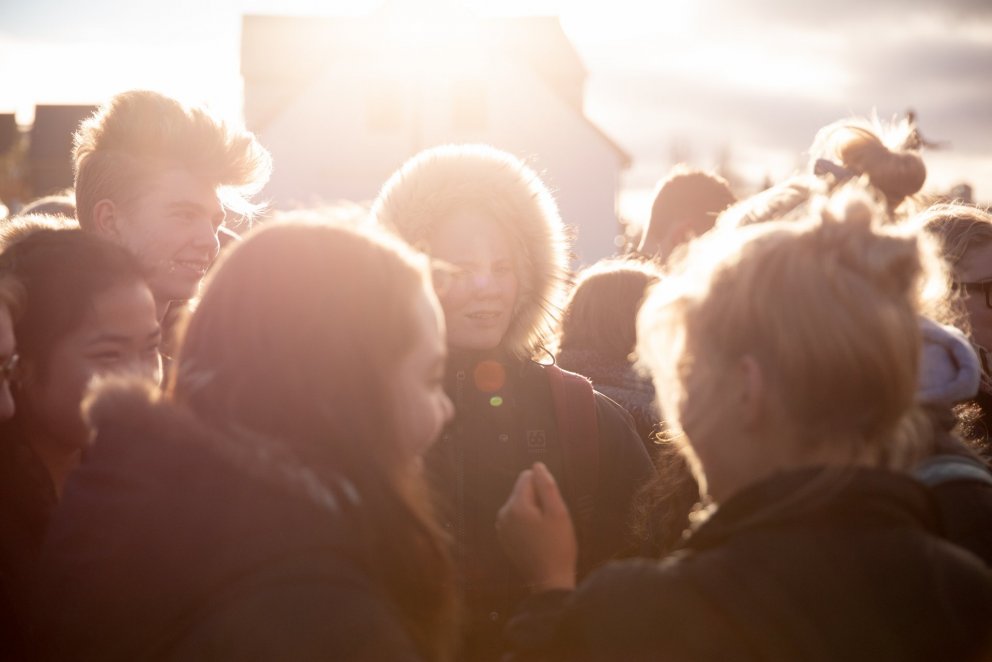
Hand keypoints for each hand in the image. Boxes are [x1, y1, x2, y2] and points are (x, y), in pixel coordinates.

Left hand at [496, 462, 577, 591]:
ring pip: (520, 504)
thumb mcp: (558, 512)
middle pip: (522, 490)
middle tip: (551, 521)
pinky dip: (527, 522)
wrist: (549, 579)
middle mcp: (503, 513)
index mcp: (516, 506)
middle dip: (538, 499)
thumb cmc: (558, 545)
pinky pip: (516, 518)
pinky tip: (538, 538)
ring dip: (533, 511)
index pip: (527, 477)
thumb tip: (536, 466)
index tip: (552, 506)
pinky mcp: (504, 537)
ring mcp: (501, 527)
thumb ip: (546, 486)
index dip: (544, 488)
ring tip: (545, 530)